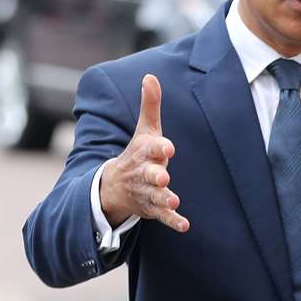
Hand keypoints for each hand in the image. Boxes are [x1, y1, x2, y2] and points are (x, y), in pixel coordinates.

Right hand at [98, 74, 188, 232]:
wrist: (115, 186)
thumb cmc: (138, 154)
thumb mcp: (144, 130)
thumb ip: (150, 105)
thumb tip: (151, 75)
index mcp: (144, 153)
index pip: (152, 148)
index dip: (160, 148)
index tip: (168, 147)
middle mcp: (145, 173)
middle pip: (150, 174)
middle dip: (156, 175)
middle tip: (164, 177)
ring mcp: (148, 192)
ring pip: (156, 196)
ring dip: (165, 199)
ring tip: (174, 201)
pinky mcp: (152, 208)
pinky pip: (163, 216)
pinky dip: (173, 221)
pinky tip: (185, 225)